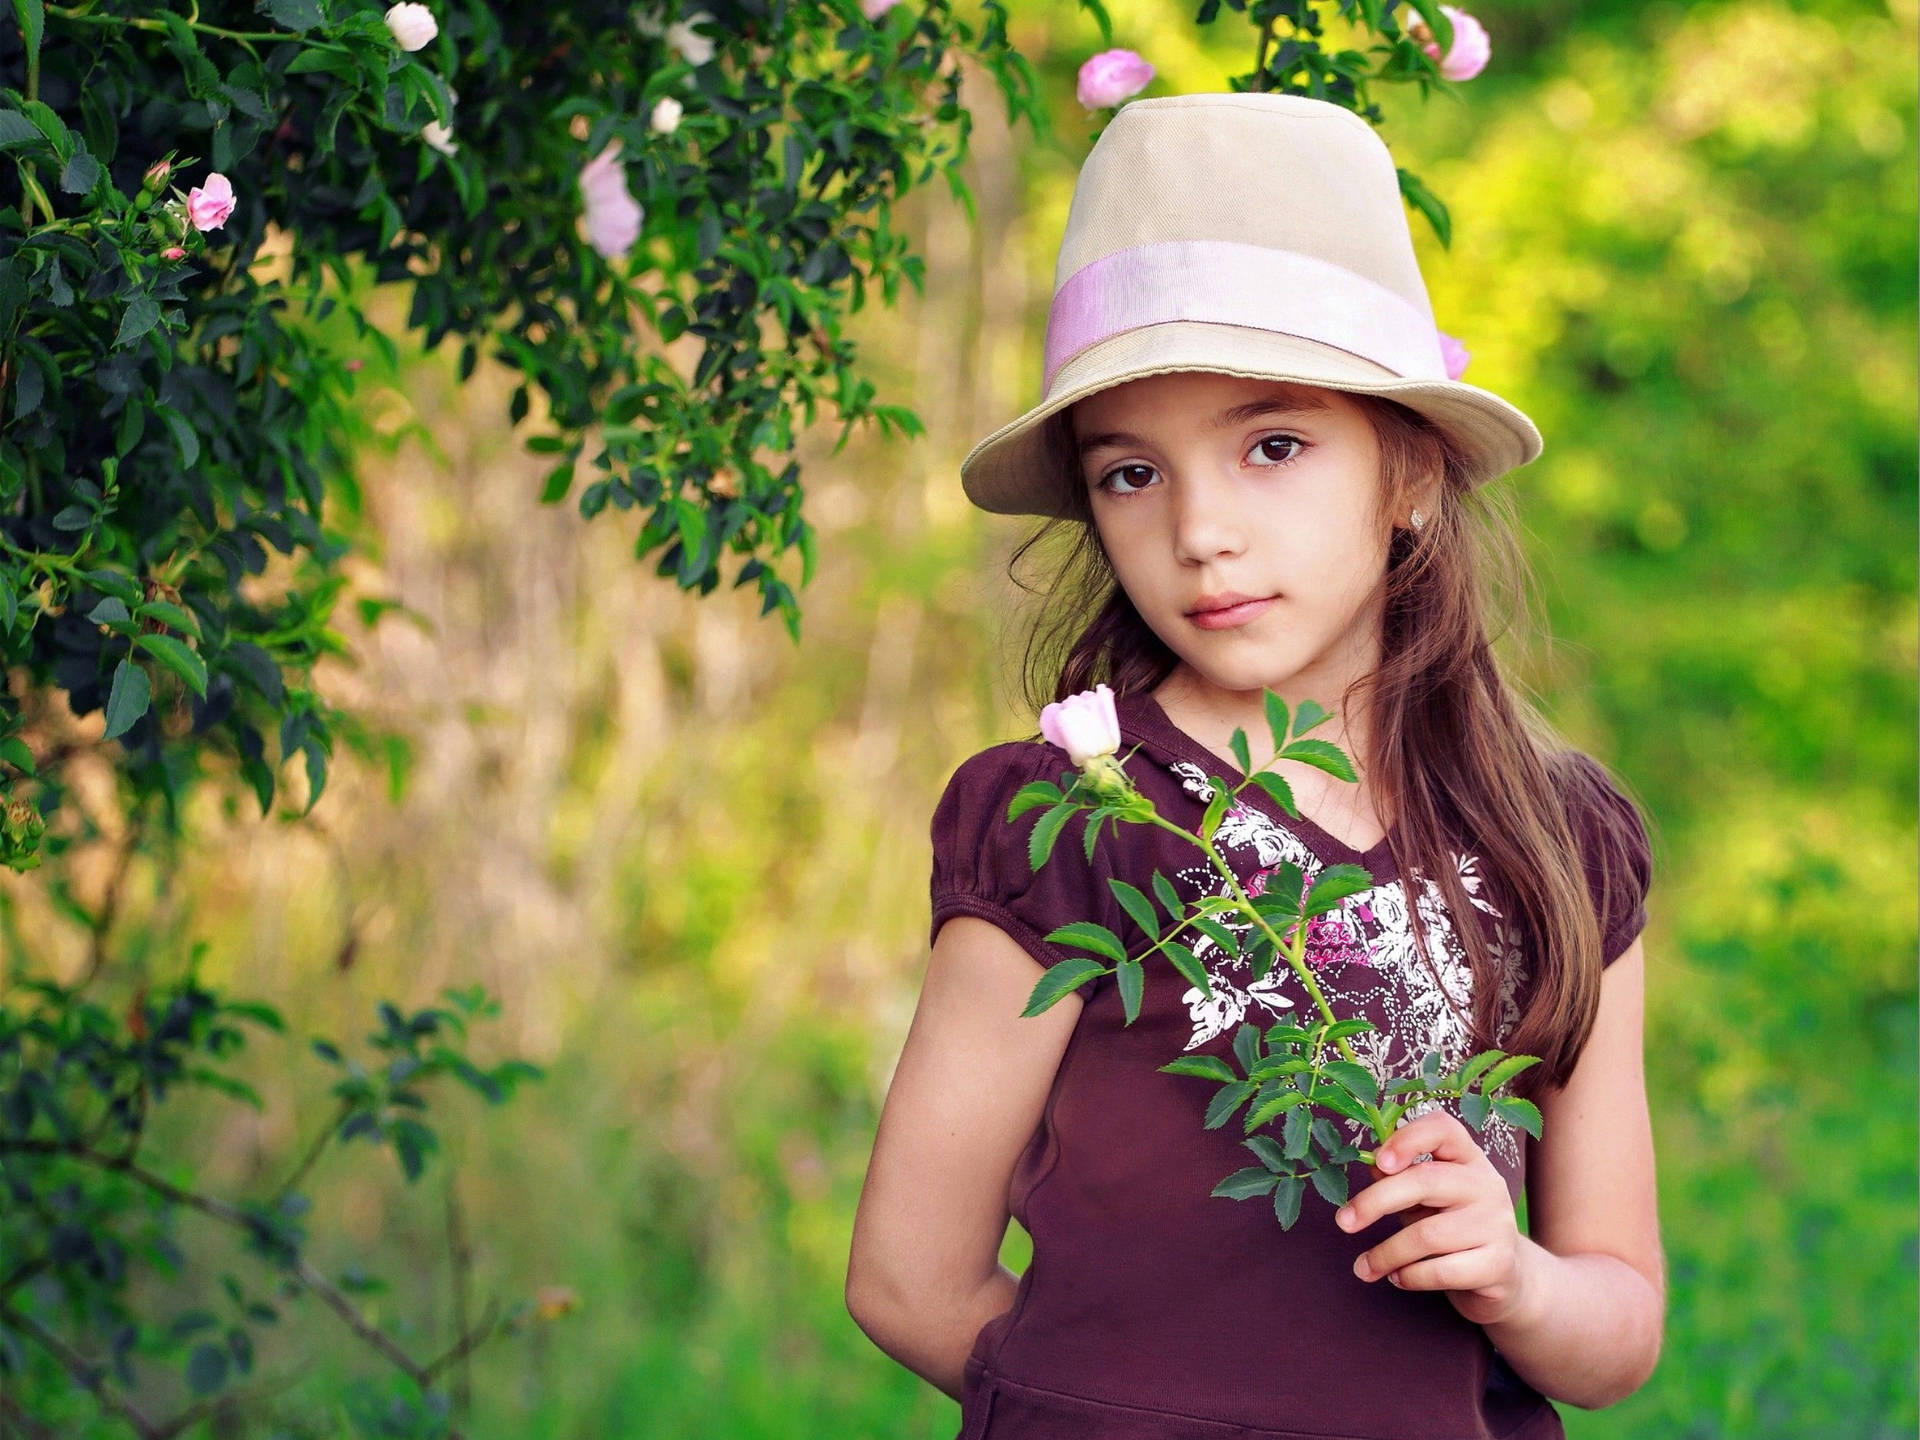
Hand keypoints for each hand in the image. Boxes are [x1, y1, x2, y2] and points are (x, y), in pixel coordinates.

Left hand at [1334, 1109, 1530, 1326]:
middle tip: (1343, 1222)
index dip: (1407, 1139)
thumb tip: (1370, 1163)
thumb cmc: (1451, 1226)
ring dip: (1385, 1254)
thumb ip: (1400, 1177)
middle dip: (1375, 1202)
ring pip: (1426, 1235)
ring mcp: (1497, 1224)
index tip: (1377, 1162)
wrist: (1503, 1277)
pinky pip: (1440, 1271)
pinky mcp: (1498, 1264)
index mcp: (1468, 1158)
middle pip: (1425, 1181)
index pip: (1442, 1129)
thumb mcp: (1424, 1197)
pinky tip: (1397, 1278)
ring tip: (1364, 1267)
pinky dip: (1409, 1277)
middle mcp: (1487, 1184)